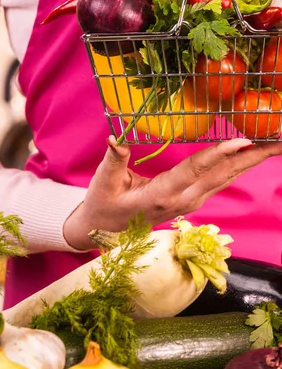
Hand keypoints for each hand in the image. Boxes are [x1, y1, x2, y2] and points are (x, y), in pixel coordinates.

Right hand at [63, 136, 281, 249]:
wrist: (105, 230)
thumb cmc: (103, 203)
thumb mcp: (104, 182)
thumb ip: (114, 160)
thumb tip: (117, 138)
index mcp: (162, 194)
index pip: (195, 170)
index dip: (219, 154)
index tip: (243, 139)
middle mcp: (182, 200)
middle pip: (222, 175)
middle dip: (252, 156)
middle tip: (277, 139)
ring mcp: (190, 203)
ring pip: (225, 179)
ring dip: (251, 161)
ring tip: (272, 143)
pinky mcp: (192, 201)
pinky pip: (220, 182)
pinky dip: (237, 166)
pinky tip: (249, 155)